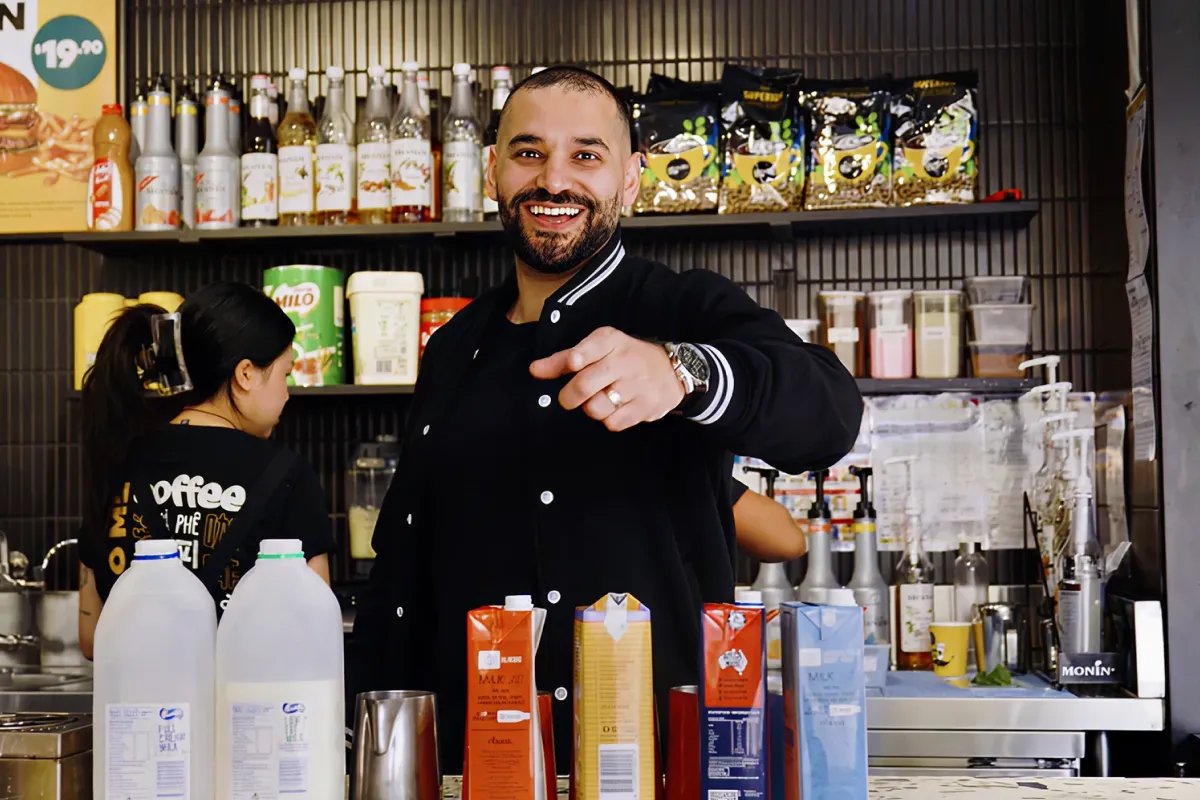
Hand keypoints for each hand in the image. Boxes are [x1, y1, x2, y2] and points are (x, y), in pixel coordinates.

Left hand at [530, 327, 685, 431]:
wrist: (673, 370)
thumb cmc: (626, 358)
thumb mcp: (598, 349)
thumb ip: (564, 359)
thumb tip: (535, 370)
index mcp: (611, 341)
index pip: (589, 347)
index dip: (574, 359)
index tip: (572, 365)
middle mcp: (624, 361)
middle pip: (584, 385)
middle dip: (569, 397)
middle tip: (569, 398)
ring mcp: (636, 386)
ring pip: (596, 408)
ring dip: (591, 409)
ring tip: (600, 400)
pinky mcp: (645, 407)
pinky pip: (613, 423)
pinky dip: (609, 420)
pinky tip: (616, 408)